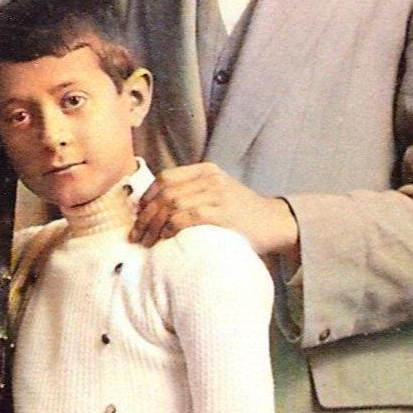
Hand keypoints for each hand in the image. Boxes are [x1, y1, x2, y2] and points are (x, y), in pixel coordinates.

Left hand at [133, 163, 300, 259]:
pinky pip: (185, 217)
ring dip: (153, 225)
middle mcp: (210, 178)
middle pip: (165, 192)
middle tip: (136, 235)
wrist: (277, 223)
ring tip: (146, 242)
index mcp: (207, 170)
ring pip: (172, 204)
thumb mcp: (217, 193)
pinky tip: (165, 239)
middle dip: (145, 215)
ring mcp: (217, 194)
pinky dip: (170, 228)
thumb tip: (154, 208)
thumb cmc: (242, 214)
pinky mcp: (221, 213)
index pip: (165, 177)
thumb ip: (192, 193)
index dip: (147, 196)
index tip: (138, 214)